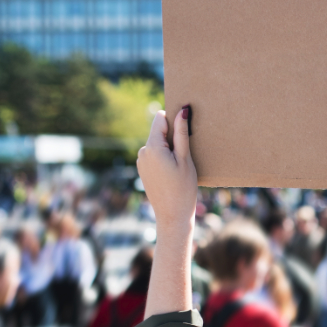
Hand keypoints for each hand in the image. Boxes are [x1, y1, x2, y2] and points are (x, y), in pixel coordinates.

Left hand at [137, 107, 197, 236]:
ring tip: (179, 167)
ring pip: (157, 144)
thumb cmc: (183, 188)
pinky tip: (172, 173)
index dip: (174, 121)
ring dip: (168, 149)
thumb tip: (182, 110)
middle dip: (172, 138)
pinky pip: (154, 155)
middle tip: (184, 156)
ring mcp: (141, 161)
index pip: (160, 119)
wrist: (172, 216)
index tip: (184, 133)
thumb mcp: (185, 159)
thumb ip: (182, 133)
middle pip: (159, 132)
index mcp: (152, 147)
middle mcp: (142, 152)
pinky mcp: (143, 169)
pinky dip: (164, 158)